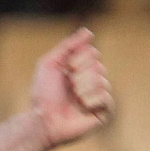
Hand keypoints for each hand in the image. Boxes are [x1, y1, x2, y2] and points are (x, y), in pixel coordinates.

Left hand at [29, 28, 113, 148]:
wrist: (43, 119)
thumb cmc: (43, 93)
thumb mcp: (50, 63)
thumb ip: (68, 45)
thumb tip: (88, 31)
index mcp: (81, 68)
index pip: (92, 52)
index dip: (77, 60)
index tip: (65, 70)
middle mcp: (92, 80)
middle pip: (98, 65)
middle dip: (79, 75)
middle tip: (68, 87)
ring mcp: (98, 96)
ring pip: (102, 81)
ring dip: (83, 88)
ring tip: (73, 98)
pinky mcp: (104, 112)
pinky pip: (107, 98)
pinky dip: (91, 101)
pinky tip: (82, 107)